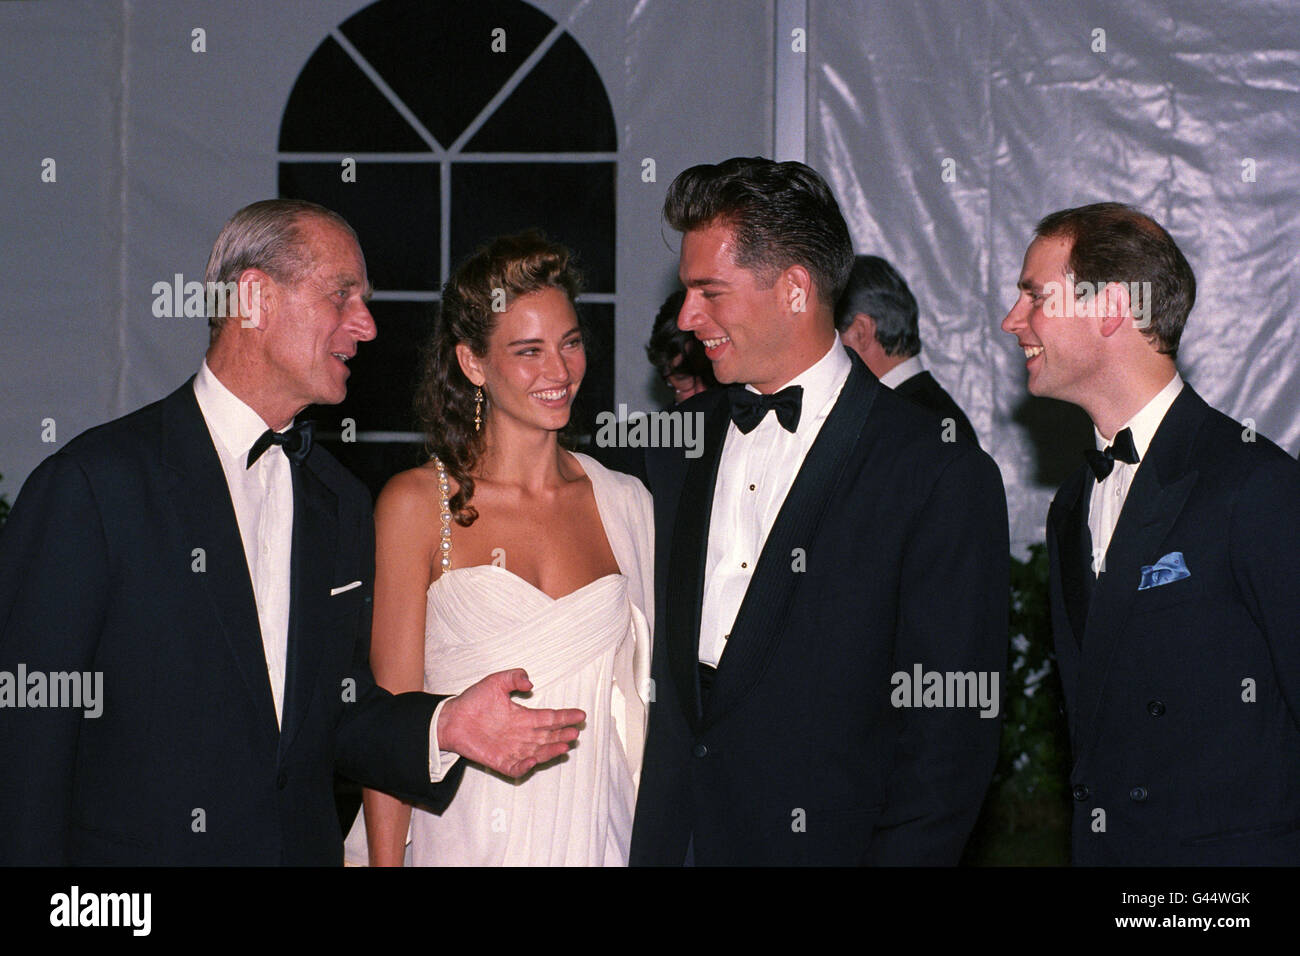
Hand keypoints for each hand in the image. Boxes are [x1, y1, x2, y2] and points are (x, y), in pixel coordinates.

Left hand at [437, 669, 584, 777]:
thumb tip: (531, 684)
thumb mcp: (495, 682)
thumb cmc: (473, 701)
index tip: (581, 715)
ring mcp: (511, 749)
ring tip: (564, 746)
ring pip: (537, 753)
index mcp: (523, 717)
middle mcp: (521, 734)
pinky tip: (533, 761)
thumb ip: (514, 678)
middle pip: (548, 736)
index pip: (550, 718)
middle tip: (575, 733)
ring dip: (550, 751)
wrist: (451, 719)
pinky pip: (516, 767)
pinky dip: (525, 767)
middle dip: (563, 735)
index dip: (565, 717)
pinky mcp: (499, 761)